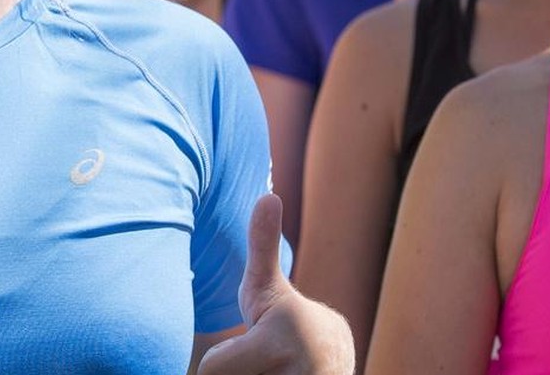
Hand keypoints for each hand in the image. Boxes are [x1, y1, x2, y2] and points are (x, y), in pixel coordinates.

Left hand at [198, 194, 353, 374]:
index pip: (213, 369)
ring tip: (268, 372)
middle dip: (238, 374)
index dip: (220, 362)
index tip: (248, 348)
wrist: (336, 358)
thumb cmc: (286, 320)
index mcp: (283, 340)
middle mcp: (302, 374)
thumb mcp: (267, 287)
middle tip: (260, 364)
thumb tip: (268, 193)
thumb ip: (262, 246)